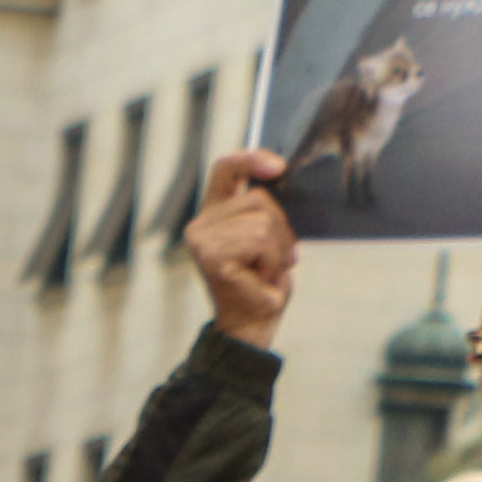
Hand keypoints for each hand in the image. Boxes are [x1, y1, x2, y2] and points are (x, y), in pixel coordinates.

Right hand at [189, 150, 296, 346]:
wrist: (254, 322)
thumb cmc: (261, 281)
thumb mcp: (267, 235)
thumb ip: (263, 207)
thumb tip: (276, 173)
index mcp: (214, 214)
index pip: (226, 168)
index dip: (251, 158)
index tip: (278, 168)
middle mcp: (201, 225)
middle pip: (258, 198)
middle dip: (280, 228)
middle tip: (274, 258)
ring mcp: (202, 240)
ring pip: (263, 221)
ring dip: (277, 249)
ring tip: (266, 270)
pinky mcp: (212, 255)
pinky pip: (260, 239)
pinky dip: (271, 260)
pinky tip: (259, 277)